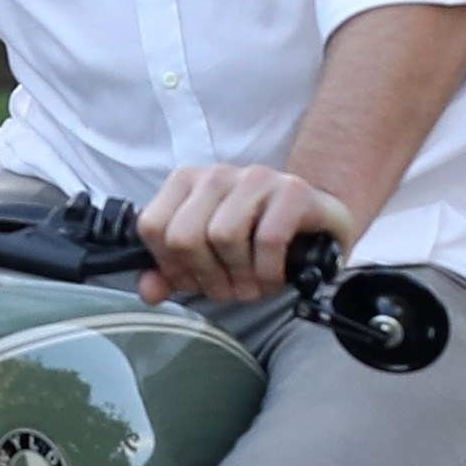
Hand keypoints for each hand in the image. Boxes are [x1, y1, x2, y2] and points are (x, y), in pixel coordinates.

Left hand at [135, 165, 355, 308]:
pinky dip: (269, 272)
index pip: (152, 227)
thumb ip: (173, 271)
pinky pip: (268, 240)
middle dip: (205, 277)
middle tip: (227, 290)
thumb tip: (148, 291)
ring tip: (252, 286)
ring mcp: (256, 178)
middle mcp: (218, 175)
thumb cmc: (255, 238)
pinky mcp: (293, 192)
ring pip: (224, 236)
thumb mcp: (208, 256)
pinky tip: (275, 278)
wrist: (317, 220)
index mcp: (187, 182)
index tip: (195, 280)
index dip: (170, 266)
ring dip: (240, 277)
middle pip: (184, 236)